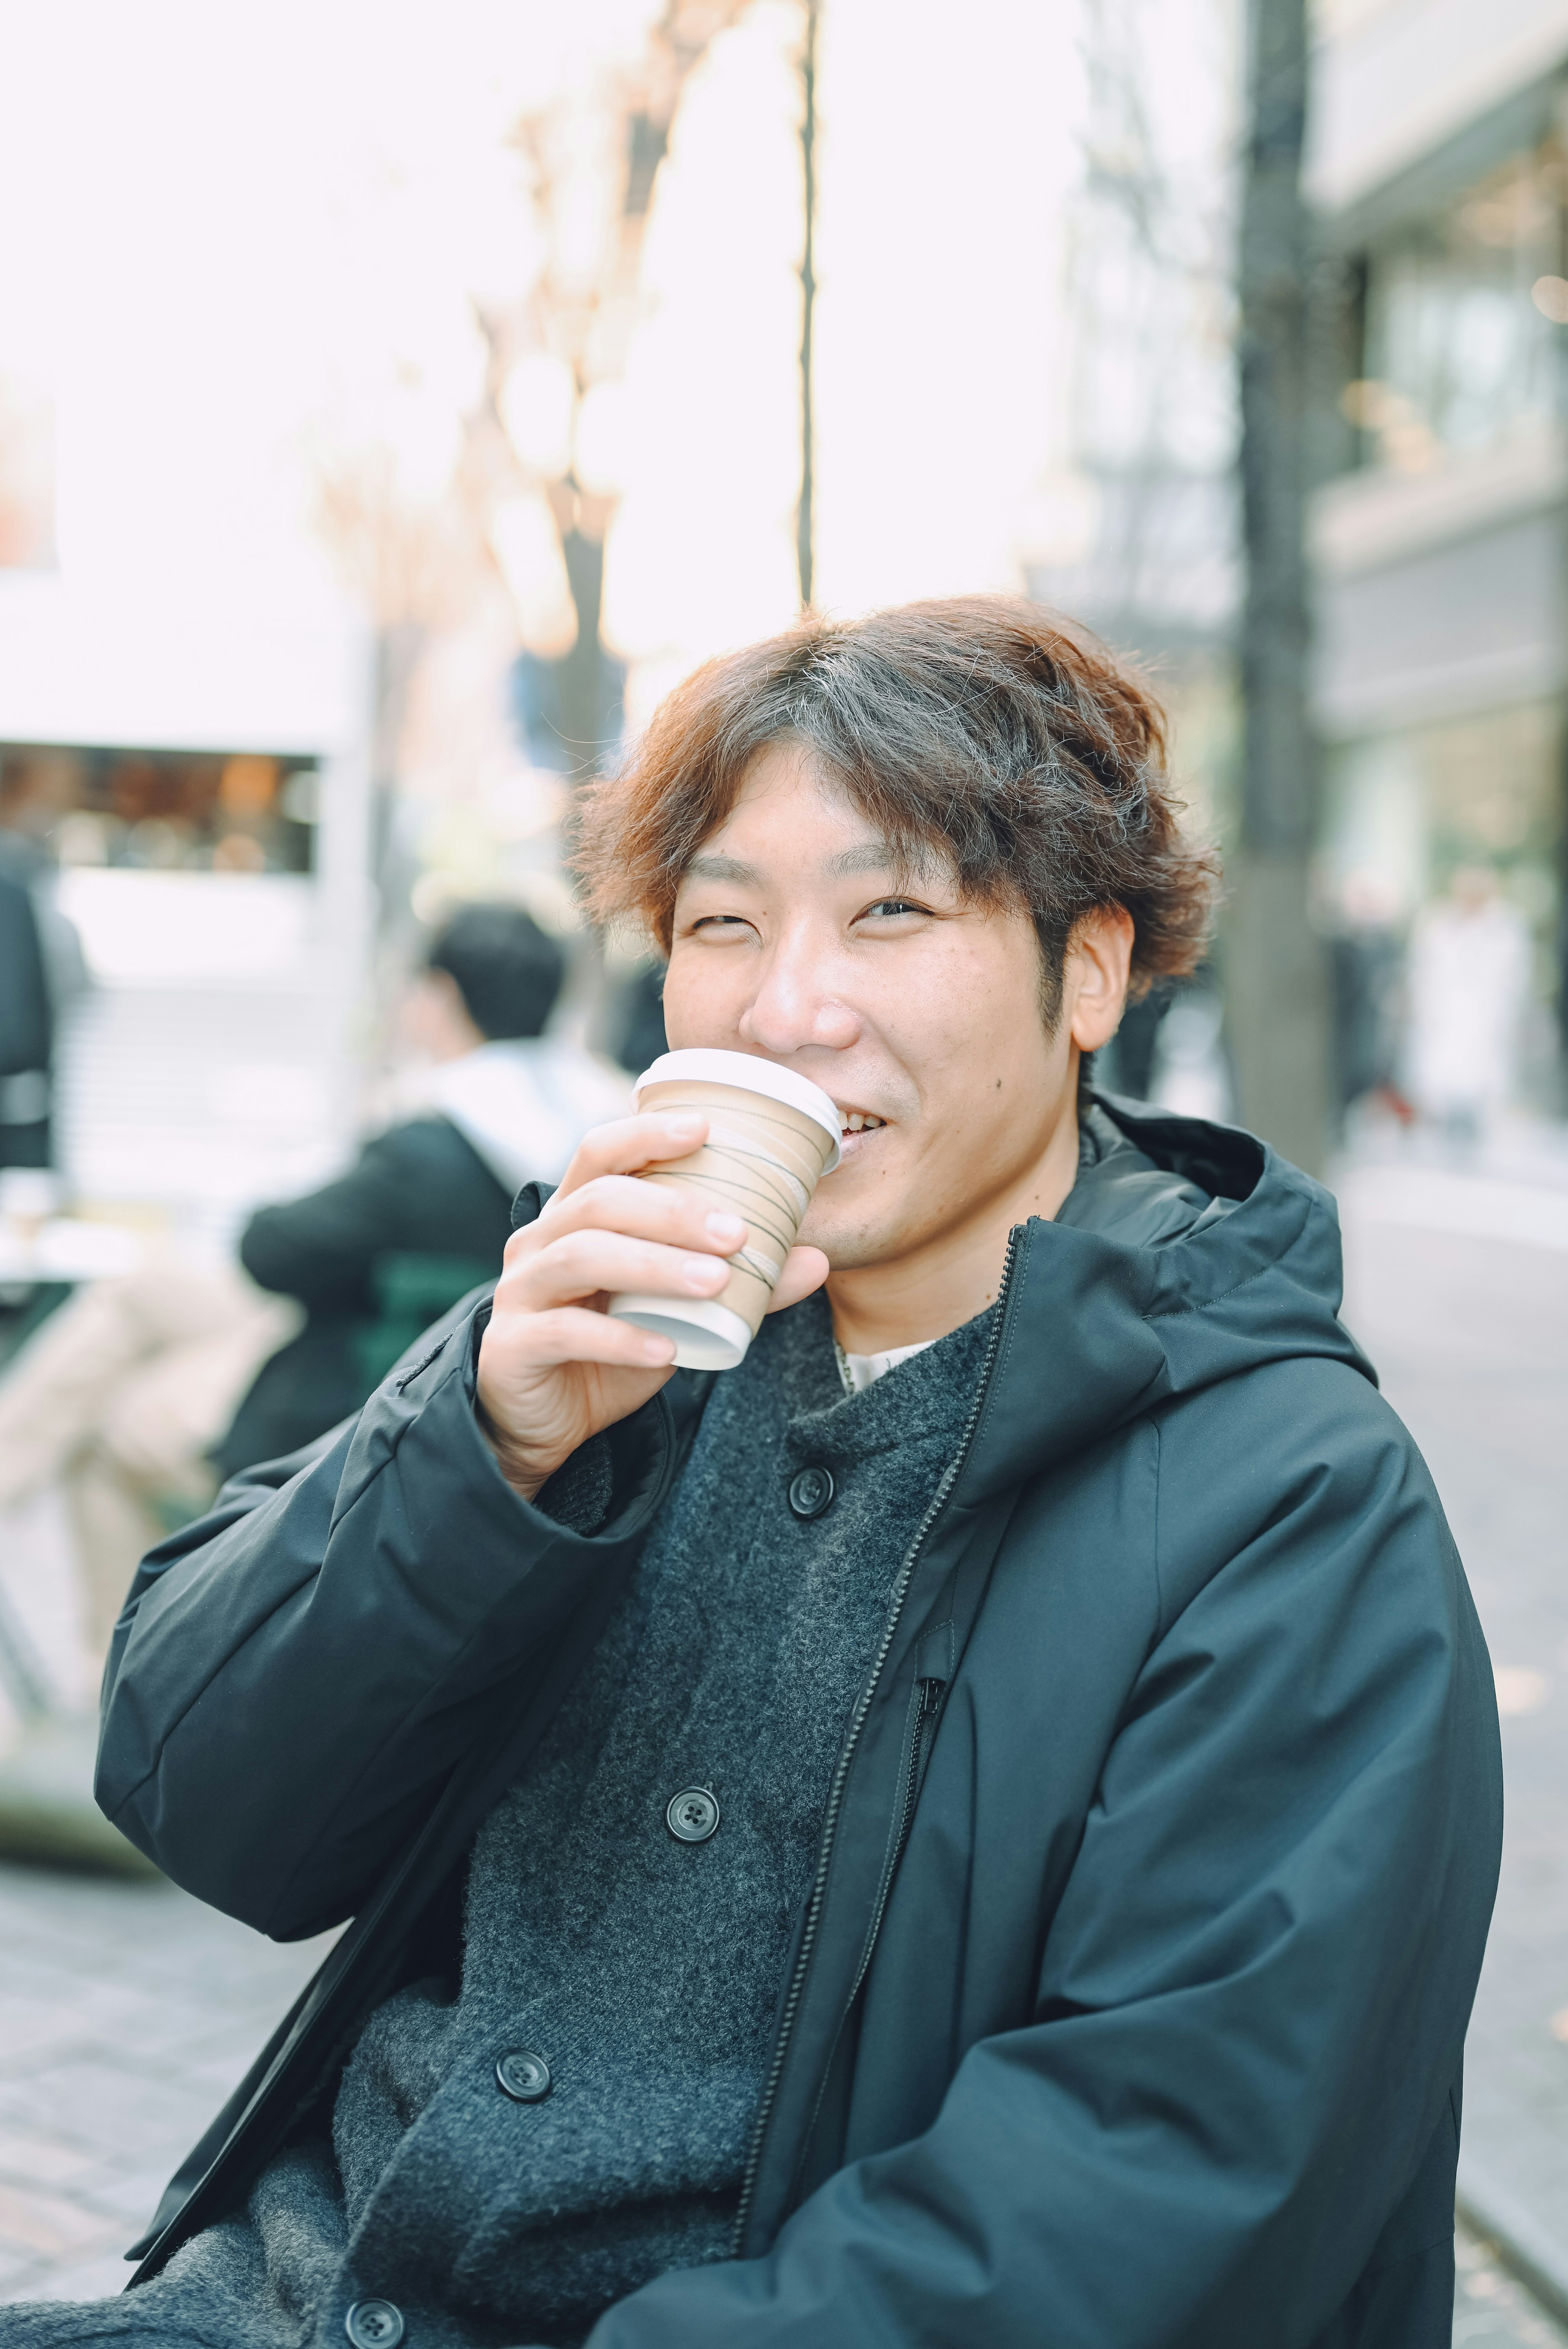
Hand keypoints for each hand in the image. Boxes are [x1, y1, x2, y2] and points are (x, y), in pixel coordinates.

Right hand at [476, 1112, 829, 1499]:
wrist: (545, 1421)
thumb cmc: (611, 1348)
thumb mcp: (676, 1311)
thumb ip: (738, 1284)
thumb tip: (814, 1259)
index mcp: (575, 1215)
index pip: (600, 1152)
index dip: (646, 1134)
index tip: (706, 1128)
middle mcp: (540, 1241)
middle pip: (599, 1201)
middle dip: (671, 1210)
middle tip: (734, 1232)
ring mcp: (520, 1291)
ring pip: (581, 1257)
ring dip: (654, 1265)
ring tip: (714, 1281)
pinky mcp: (513, 1345)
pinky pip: (566, 1332)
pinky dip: (621, 1338)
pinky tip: (666, 1349)